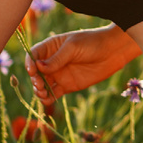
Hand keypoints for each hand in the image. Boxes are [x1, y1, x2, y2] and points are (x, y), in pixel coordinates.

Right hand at [25, 27, 139, 100]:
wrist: (113, 52)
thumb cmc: (92, 43)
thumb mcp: (73, 47)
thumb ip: (57, 59)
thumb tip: (39, 67)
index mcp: (51, 47)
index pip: (34, 55)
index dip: (29, 63)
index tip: (32, 70)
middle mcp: (52, 61)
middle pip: (35, 72)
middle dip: (34, 79)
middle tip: (39, 83)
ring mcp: (59, 74)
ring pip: (42, 85)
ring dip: (38, 90)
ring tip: (42, 92)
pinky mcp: (66, 86)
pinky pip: (53, 94)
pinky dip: (47, 98)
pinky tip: (47, 99)